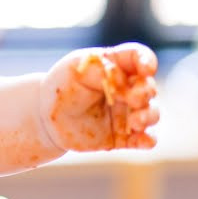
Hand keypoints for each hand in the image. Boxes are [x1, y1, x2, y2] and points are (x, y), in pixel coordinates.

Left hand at [41, 43, 159, 151]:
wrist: (46, 119)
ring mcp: (128, 112)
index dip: (147, 61)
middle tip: (133, 99)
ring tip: (135, 122)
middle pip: (149, 87)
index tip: (146, 69)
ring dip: (149, 116)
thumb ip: (100, 70)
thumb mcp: (74, 70)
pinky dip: (148, 140)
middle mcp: (127, 89)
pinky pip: (145, 139)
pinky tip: (144, 141)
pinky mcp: (125, 135)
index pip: (139, 57)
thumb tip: (125, 80)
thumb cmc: (61, 88)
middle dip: (146, 91)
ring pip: (152, 113)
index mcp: (116, 66)